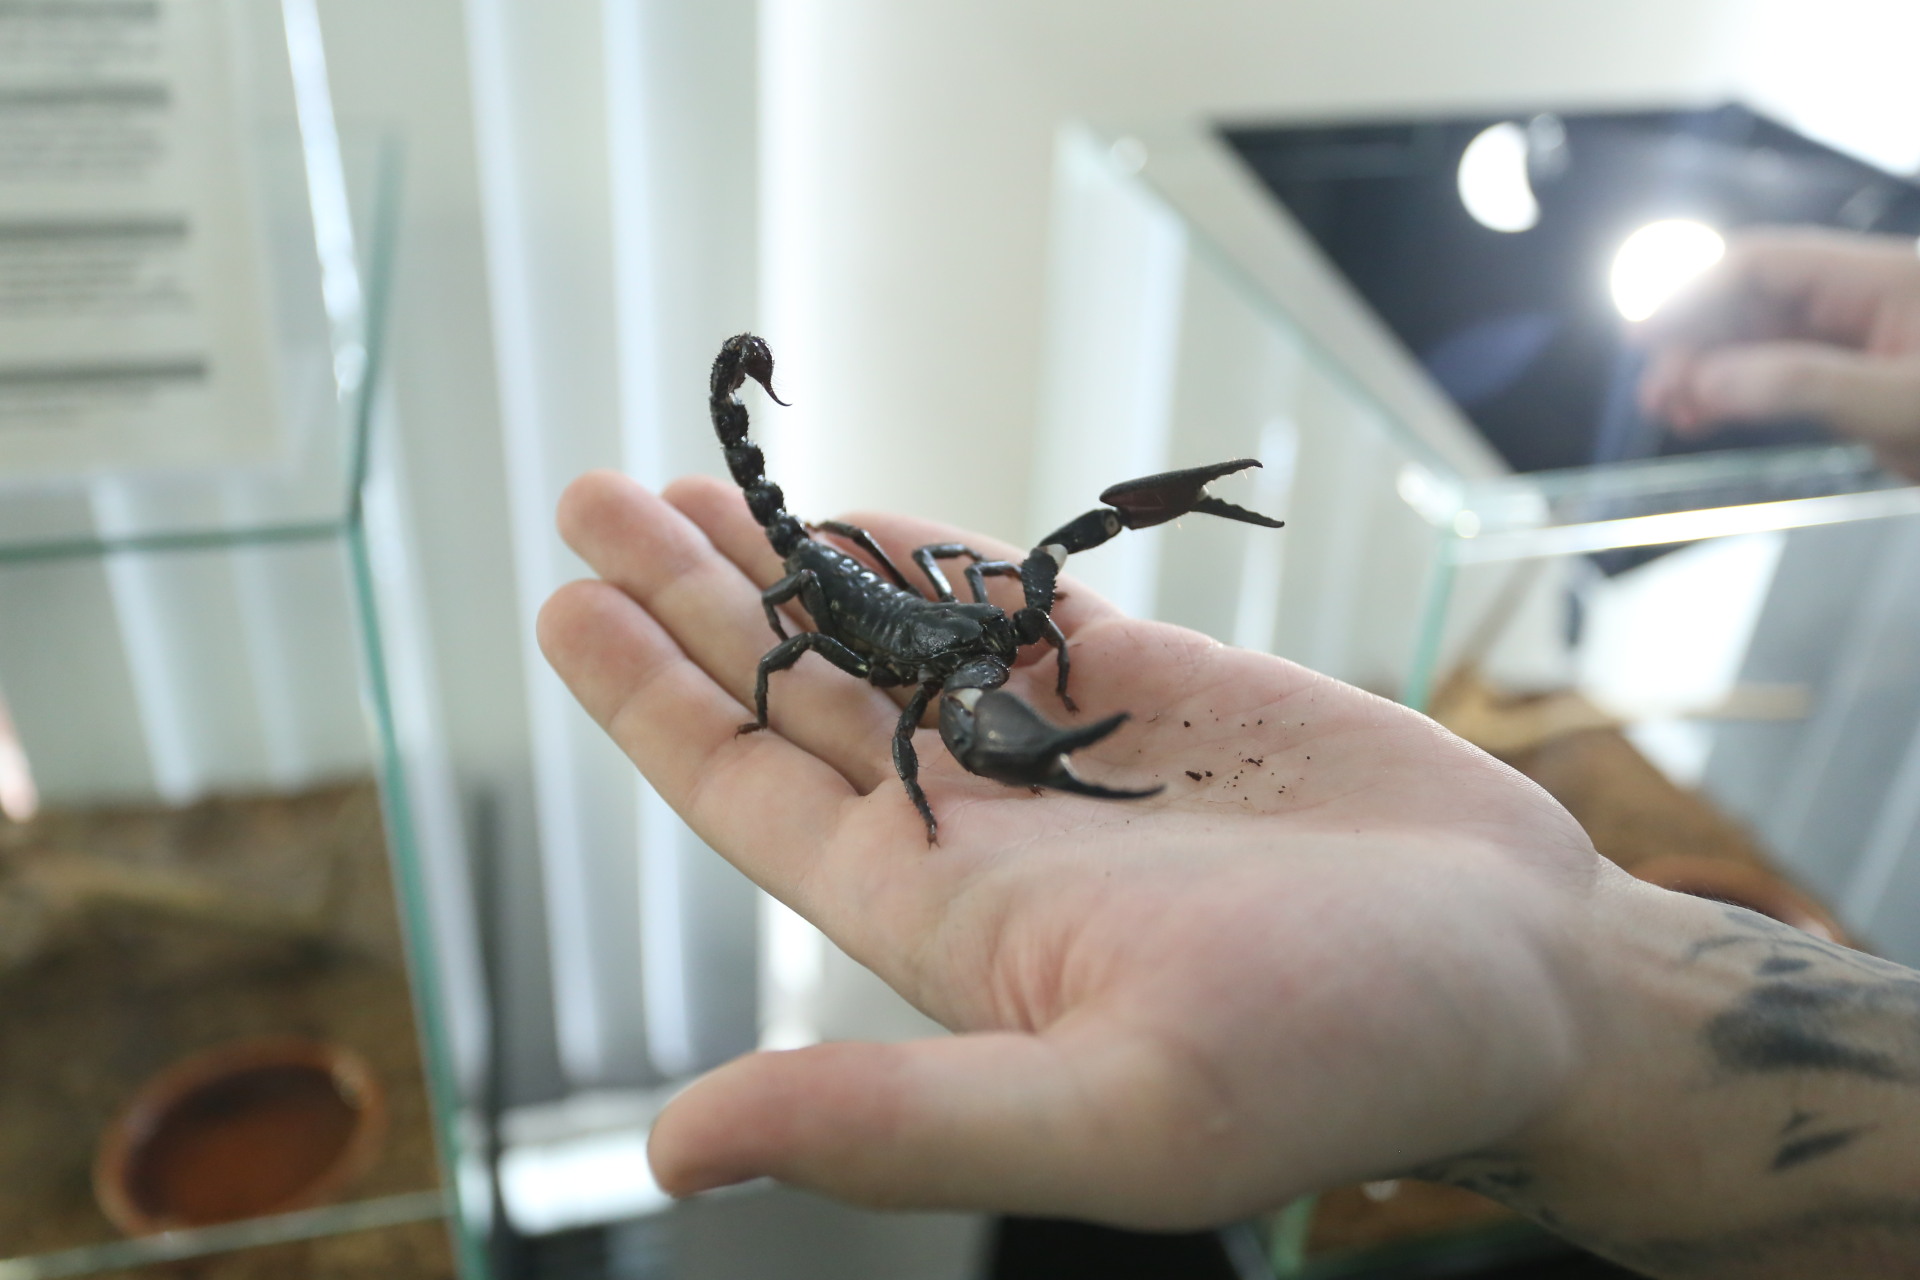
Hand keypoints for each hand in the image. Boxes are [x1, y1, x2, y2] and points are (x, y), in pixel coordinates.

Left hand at [537, 469, 1604, 1226]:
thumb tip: (674, 1152)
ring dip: (795, 559)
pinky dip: (939, 551)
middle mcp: (983, 825)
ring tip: (697, 480)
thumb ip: (899, 1126)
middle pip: (795, 691)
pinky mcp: (1163, 688)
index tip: (564, 600)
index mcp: (942, 919)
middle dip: (690, 597)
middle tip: (595, 494)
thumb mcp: (1113, 1115)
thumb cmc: (1339, 1061)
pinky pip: (1021, 603)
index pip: (748, 792)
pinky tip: (871, 513)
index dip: (649, 700)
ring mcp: (1070, 746)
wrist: (1526, 976)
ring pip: (894, 635)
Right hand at [1636, 228, 1919, 479]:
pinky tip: (1706, 414)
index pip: (1763, 263)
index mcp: (1885, 278)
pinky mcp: (1865, 381)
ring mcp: (1865, 341)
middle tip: (1654, 393)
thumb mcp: (1905, 403)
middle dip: (1694, 339)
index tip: (1643, 334)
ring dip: (1709, 370)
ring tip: (1671, 410)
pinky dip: (1740, 393)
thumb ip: (1805, 386)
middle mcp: (1867, 300)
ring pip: (1762, 340)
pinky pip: (1785, 374)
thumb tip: (1707, 379)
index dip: (1693, 291)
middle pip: (1754, 299)